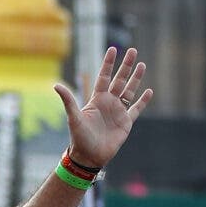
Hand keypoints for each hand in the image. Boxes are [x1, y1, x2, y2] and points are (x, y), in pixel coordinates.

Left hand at [53, 45, 153, 169]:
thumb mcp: (74, 117)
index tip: (113, 49)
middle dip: (126, 65)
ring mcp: (118, 111)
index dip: (108, 64)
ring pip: (129, 91)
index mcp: (97, 99)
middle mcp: (108, 102)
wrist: (89, 156)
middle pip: (119, 80)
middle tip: (133, 50)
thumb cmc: (79, 137)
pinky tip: (149, 91)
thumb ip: (68, 100)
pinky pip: (136, 109)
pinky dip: (143, 101)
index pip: (104, 77)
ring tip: (142, 65)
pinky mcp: (126, 123)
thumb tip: (56, 85)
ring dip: (136, 78)